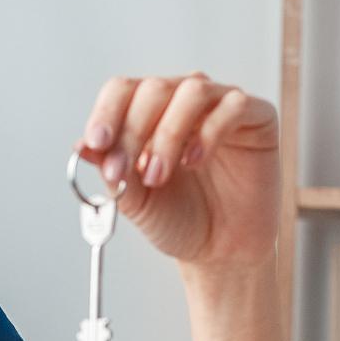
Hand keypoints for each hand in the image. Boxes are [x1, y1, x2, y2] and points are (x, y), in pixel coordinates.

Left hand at [79, 74, 279, 270]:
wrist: (220, 252)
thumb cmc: (180, 220)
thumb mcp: (136, 200)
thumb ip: (112, 171)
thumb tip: (83, 146)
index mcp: (150, 114)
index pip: (123, 91)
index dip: (107, 113)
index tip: (97, 142)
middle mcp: (183, 103)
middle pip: (153, 88)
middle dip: (135, 131)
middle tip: (130, 171)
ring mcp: (221, 106)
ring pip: (192, 90)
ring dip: (169, 133)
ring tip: (160, 174)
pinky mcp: (257, 118)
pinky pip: (233, 105)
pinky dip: (210, 132)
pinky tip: (195, 161)